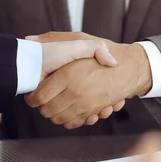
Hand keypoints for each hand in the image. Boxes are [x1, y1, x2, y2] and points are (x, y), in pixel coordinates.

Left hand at [25, 32, 151, 128]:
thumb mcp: (80, 39)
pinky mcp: (93, 112)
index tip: (33, 93)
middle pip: (47, 111)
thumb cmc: (105, 51)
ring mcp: (85, 104)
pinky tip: (69, 110)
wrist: (131, 67)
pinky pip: (74, 123)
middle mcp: (75, 92)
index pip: (39, 96)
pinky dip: (69, 120)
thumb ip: (55, 38)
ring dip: (54, 114)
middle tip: (42, 100)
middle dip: (42, 107)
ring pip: (59, 119)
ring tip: (54, 105)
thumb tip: (30, 39)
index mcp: (68, 75)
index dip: (32, 97)